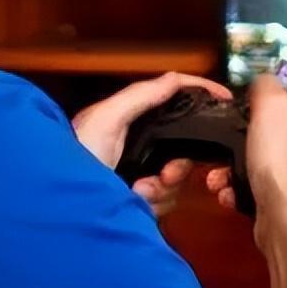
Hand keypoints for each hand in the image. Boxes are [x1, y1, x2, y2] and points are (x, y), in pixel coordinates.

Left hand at [72, 72, 232, 215]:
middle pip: (182, 147)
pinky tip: (135, 202)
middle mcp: (138, 145)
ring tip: (138, 192)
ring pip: (178, 177)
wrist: (61, 209)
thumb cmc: (75, 155)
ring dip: (162, 188)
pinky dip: (155, 204)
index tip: (225, 99)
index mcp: (131, 120)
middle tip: (163, 175)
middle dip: (177, 165)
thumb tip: (176, 78)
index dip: (199, 95)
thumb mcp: (106, 119)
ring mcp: (139, 175)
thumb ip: (140, 96)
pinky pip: (167, 200)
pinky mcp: (139, 202)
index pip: (172, 100)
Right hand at [245, 75, 286, 225]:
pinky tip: (230, 195)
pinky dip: (249, 191)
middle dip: (257, 136)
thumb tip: (266, 83)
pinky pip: (272, 192)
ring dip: (244, 167)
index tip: (265, 98)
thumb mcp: (271, 108)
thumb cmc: (283, 160)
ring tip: (220, 176)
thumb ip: (267, 87)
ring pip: (277, 165)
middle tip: (235, 139)